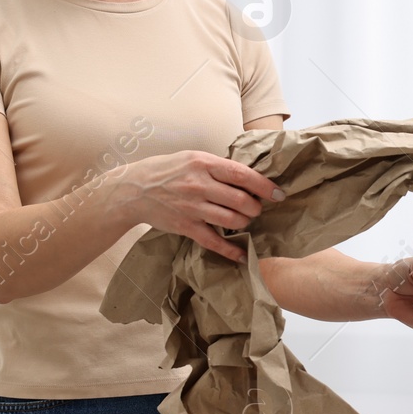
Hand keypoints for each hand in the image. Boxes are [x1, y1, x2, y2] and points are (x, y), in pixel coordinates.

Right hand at [116, 151, 285, 261]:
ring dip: (245, 223)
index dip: (264, 186)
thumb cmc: (166, 171)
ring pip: (232, 220)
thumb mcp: (192, 158)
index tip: (278, 193)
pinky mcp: (186, 227)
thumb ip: (218, 167)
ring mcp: (192, 207)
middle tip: (256, 208)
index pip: (242, 175)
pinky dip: (231, 251)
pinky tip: (243, 256)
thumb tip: (248, 177)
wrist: (134, 190)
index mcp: (204, 164)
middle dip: (255, 207)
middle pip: (241, 200)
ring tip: (244, 220)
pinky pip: (214, 242)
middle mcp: (199, 185)